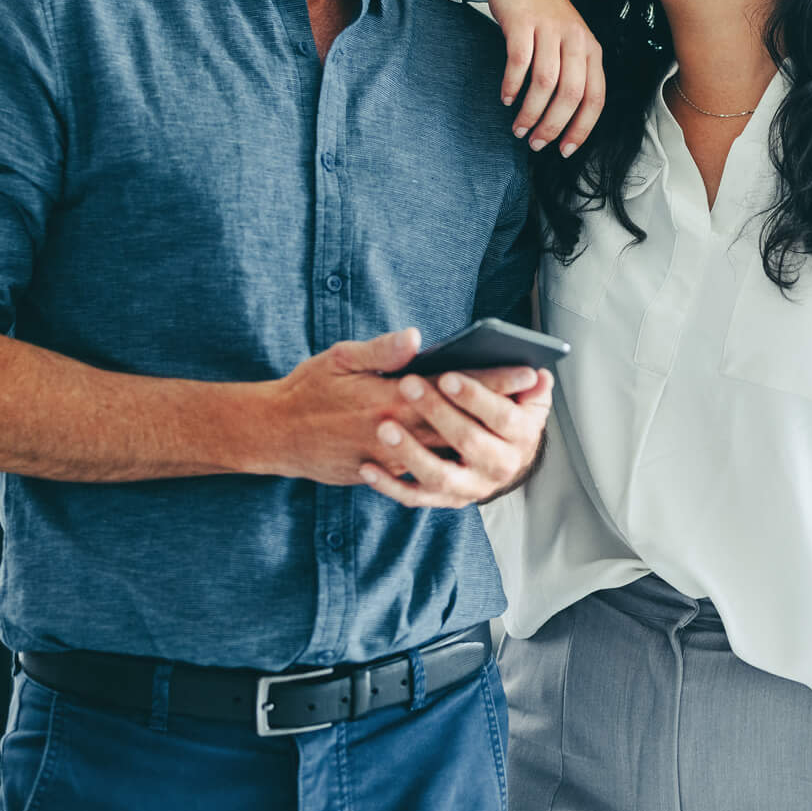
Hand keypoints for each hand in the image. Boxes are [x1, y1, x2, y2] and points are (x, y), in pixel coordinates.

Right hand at [247, 331, 537, 483]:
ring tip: (513, 423)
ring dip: (480, 434)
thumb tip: (417, 337)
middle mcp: (395, 431)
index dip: (493, 379)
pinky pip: (423, 470)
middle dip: (498, 408)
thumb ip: (382, 350)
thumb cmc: (308, 389)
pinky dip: (450, 458)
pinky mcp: (381, 473)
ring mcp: (389, 457)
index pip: (453, 386)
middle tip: (535, 397)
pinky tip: (471, 451)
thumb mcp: (341, 358)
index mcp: (389, 397)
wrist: (275, 434)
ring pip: (446, 449)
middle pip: (459, 420)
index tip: (527, 372)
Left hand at [357, 367, 553, 508]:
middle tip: (408, 385)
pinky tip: (367, 468)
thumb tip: (537, 374)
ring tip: (386, 429)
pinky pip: (415, 497)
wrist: (499, 457)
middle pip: (469, 441)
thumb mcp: (524, 398)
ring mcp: (472, 487)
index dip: (476, 396)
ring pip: (440, 475)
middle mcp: (501, 466)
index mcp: (522, 435)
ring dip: (411, 453)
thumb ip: (526, 385)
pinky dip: (391, 485)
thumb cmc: (504, 413)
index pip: (502, 415)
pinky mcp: (446, 499)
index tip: (447, 376)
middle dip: (437, 412)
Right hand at [460, 0, 603, 157]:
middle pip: (571, 95)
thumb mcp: (567, 40)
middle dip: (553, 126)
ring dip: (530, 112)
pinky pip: (519, 63)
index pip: (595, 98)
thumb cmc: (541, 13)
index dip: (582, 128)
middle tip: (535, 144)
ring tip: (518, 129)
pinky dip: (512, 86)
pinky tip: (506, 99)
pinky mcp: (523, 22)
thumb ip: (572, 72)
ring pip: (545, 84)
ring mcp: (550, 29)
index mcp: (591, 49)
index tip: (565, 150)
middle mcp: (576, 39)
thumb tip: (565, 120)